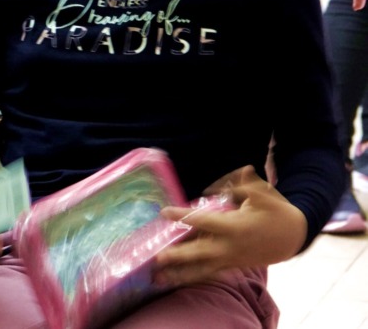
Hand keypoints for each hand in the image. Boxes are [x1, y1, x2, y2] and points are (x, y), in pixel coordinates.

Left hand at [154, 166, 306, 285]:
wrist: (294, 238)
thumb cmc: (276, 212)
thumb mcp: (265, 194)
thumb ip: (248, 184)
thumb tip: (241, 171)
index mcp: (235, 227)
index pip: (205, 221)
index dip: (184, 216)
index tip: (165, 211)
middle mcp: (230, 246)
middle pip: (200, 252)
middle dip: (179, 256)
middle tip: (158, 258)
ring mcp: (230, 258)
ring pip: (202, 268)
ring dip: (180, 273)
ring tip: (157, 279)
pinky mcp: (231, 264)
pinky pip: (208, 272)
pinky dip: (191, 276)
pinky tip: (172, 281)